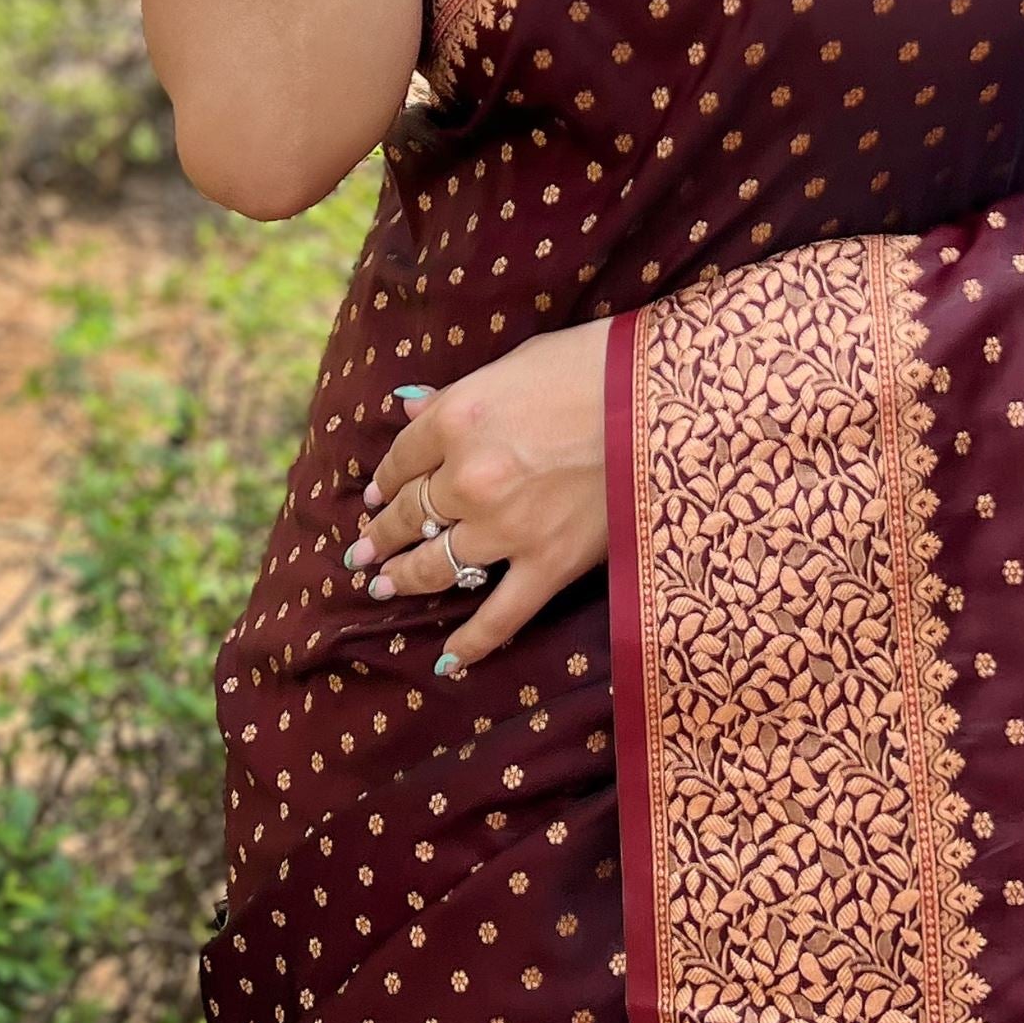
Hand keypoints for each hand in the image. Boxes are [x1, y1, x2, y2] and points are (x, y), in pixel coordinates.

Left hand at [347, 321, 611, 678]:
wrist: (661, 401)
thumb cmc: (595, 365)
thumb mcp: (518, 362)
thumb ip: (459, 395)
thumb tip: (411, 409)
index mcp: (457, 419)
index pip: (402, 458)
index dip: (385, 479)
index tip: (376, 495)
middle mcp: (469, 477)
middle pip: (410, 514)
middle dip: (381, 535)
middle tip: (362, 551)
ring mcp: (506, 527)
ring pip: (437, 565)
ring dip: (404, 579)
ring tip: (384, 586)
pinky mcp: (548, 565)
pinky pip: (498, 615)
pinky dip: (471, 643)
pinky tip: (447, 660)